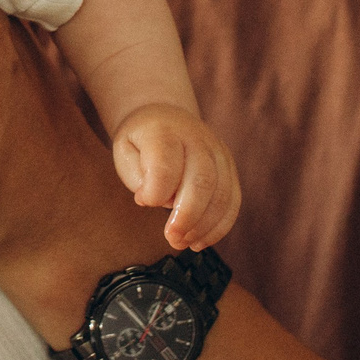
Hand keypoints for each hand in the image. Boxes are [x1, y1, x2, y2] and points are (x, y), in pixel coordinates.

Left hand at [109, 104, 241, 251]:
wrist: (166, 117)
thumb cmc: (142, 141)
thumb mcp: (125, 150)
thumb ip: (137, 175)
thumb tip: (151, 200)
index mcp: (166, 131)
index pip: (166, 164)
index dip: (157, 191)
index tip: (144, 202)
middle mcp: (198, 139)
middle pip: (203, 180)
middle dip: (188, 215)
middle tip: (171, 238)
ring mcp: (219, 153)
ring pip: (222, 193)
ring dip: (204, 226)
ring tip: (182, 242)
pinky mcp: (230, 169)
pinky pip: (233, 201)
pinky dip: (219, 226)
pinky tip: (199, 240)